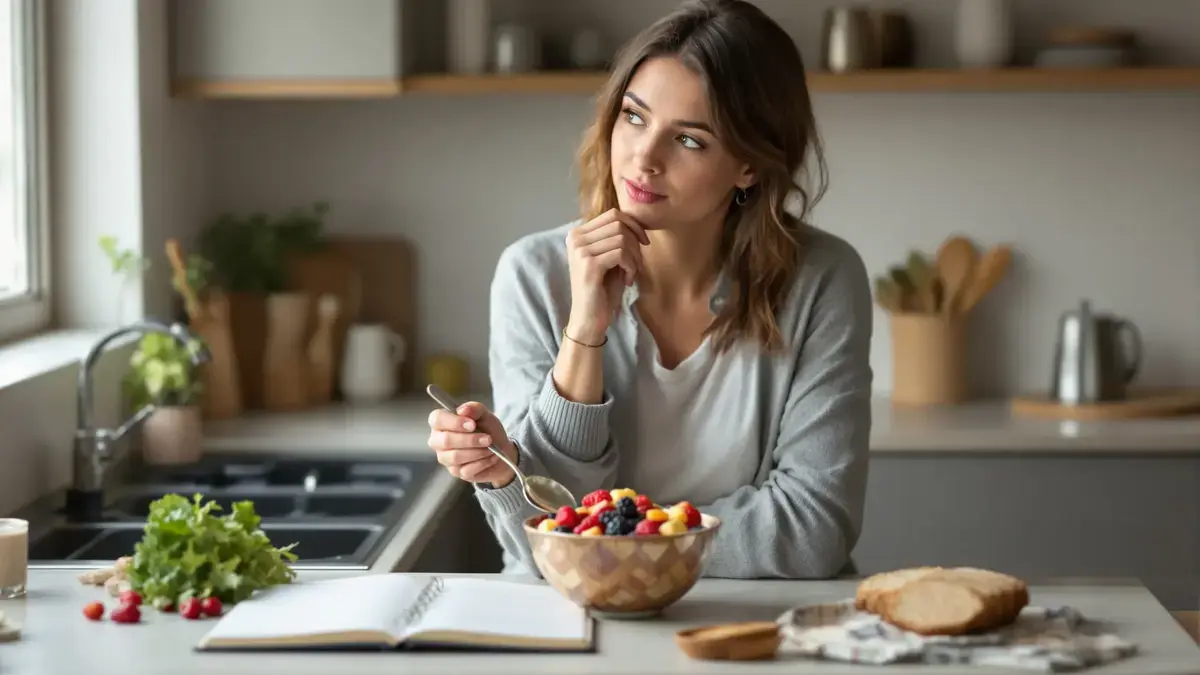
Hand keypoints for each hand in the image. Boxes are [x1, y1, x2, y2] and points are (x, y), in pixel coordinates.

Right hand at [426, 401, 517, 487]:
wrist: (502, 450)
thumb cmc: (488, 429)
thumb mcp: (485, 415)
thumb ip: (474, 409)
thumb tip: (463, 410)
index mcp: (441, 422)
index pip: (437, 419)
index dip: (454, 422)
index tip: (472, 424)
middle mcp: (438, 440)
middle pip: (445, 440)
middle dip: (470, 440)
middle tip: (488, 439)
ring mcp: (445, 458)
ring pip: (456, 457)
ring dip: (478, 452)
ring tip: (491, 448)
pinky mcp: (455, 472)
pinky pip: (466, 470)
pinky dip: (483, 463)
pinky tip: (491, 457)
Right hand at [564, 208, 649, 343]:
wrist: (589, 318)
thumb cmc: (602, 289)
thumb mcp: (610, 258)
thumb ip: (617, 238)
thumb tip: (637, 222)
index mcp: (577, 234)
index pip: (613, 214)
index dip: (633, 225)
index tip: (643, 243)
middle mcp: (575, 238)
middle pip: (618, 223)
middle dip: (635, 242)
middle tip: (637, 264)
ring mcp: (580, 250)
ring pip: (622, 237)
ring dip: (634, 257)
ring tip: (631, 273)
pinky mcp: (589, 264)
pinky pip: (621, 252)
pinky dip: (631, 266)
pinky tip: (628, 280)